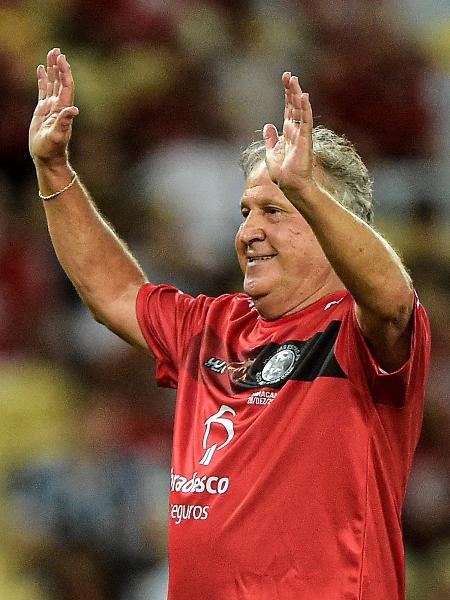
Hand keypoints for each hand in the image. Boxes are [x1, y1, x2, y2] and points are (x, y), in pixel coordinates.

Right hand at [29, 48, 78, 164]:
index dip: (65, 72)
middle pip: (60, 81)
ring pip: (52, 83)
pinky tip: (42, 69)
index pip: (65, 87)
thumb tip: (74, 111)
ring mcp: (51, 108)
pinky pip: (43, 90)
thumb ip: (64, 123)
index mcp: (63, 109)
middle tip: (57, 50)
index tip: (62, 59)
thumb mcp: (57, 136)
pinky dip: (43, 79)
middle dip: (59, 66)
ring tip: (51, 54)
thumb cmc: (52, 150)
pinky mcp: (43, 111)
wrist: (47, 158)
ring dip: (52, 69)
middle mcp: (59, 106)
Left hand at [263, 73, 313, 192]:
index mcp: (288, 132)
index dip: (287, 95)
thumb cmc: (282, 172)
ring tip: (294, 80)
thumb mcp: (271, 153)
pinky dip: (305, 109)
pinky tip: (304, 96)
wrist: (289, 184)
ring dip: (297, 95)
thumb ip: (271, 139)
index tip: (286, 79)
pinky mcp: (305, 140)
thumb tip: (268, 125)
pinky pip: (306, 121)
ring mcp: (302, 134)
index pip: (289, 109)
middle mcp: (296, 131)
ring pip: (300, 110)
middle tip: (289, 75)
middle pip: (294, 106)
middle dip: (291, 90)